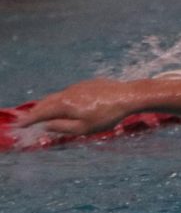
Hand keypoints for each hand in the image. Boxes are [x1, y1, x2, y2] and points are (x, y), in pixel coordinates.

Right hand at [14, 78, 140, 135]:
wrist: (128, 96)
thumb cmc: (107, 115)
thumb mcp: (85, 128)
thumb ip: (63, 127)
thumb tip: (46, 126)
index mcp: (65, 105)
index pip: (41, 113)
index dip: (30, 120)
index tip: (21, 125)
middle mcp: (67, 93)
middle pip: (47, 102)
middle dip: (36, 111)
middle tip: (28, 118)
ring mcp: (77, 87)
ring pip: (57, 96)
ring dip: (48, 104)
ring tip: (43, 111)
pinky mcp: (87, 84)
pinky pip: (68, 92)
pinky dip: (61, 99)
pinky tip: (65, 104)